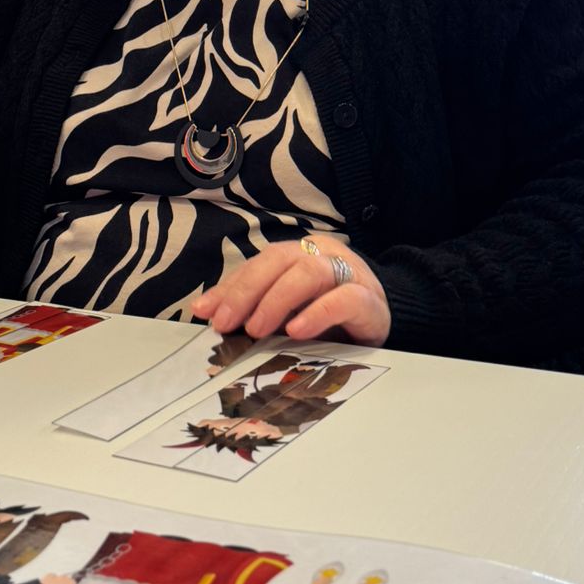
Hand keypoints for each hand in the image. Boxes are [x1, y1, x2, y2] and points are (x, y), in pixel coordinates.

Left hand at [192, 240, 390, 346]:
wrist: (380, 325)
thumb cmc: (327, 317)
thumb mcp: (284, 310)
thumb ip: (248, 305)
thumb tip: (203, 309)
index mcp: (301, 253)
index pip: (262, 261)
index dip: (233, 286)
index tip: (208, 314)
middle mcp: (325, 256)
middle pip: (282, 260)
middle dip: (248, 292)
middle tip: (228, 324)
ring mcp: (351, 275)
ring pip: (310, 272)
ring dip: (277, 300)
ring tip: (257, 329)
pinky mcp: (371, 303)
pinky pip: (345, 300)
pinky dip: (318, 313)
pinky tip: (296, 331)